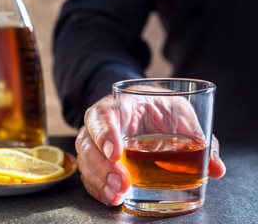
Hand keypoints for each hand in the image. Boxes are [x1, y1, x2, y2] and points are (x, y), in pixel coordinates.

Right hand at [75, 95, 225, 205]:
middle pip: (87, 144)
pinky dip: (98, 189)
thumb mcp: (179, 111)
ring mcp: (96, 144)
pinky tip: (112, 198)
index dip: (105, 133)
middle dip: (102, 166)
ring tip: (117, 195)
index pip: (102, 115)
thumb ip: (196, 133)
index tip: (116, 153)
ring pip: (86, 162)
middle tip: (122, 183)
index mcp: (118, 105)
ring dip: (99, 181)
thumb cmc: (159, 107)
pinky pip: (90, 175)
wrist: (145, 109)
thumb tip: (216, 168)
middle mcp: (100, 125)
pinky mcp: (98, 161)